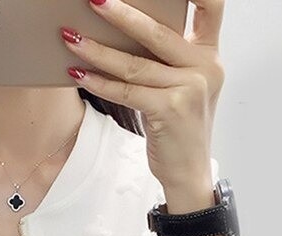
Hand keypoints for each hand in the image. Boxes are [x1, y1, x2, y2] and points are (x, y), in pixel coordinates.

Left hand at [61, 0, 225, 189]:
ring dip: (97, 50)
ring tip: (70, 37)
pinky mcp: (171, 110)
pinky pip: (127, 90)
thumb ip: (167, 58)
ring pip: (135, 63)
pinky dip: (100, 82)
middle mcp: (204, 67)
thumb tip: (122, 29)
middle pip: (158, 30)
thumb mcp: (183, 86)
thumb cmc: (179, 129)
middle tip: (92, 0)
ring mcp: (190, 89)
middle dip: (120, 13)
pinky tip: (79, 73)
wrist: (188, 172)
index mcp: (209, 54)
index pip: (212, 5)